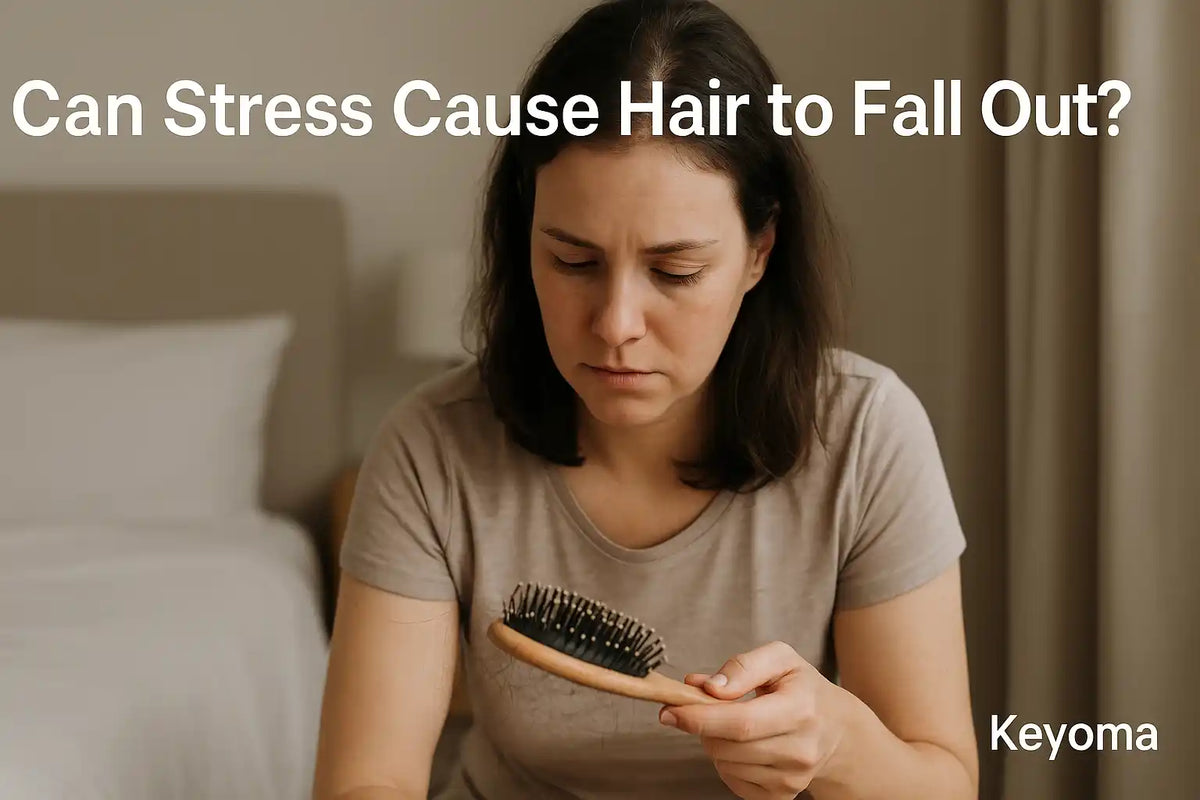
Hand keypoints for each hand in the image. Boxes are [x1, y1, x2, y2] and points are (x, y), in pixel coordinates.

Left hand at [658, 641, 847, 799]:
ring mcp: (792, 779)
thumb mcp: (781, 660)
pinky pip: (733, 781)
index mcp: (800, 710)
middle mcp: (800, 750)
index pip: (741, 722)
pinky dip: (727, 762)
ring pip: (725, 764)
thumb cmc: (802, 689)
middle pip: (727, 746)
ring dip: (715, 742)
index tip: (669, 710)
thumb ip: (743, 666)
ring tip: (736, 724)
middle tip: (706, 708)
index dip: (699, 718)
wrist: (838, 731)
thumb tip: (707, 687)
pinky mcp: (781, 796)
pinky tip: (744, 746)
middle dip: (703, 726)